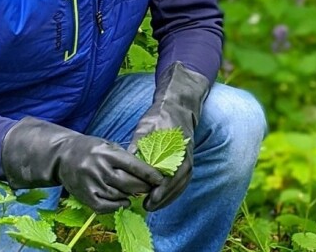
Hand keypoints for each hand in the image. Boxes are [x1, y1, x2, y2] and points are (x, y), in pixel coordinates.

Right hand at [2, 117, 163, 212]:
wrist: (62, 156)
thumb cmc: (90, 149)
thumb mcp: (108, 145)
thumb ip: (125, 157)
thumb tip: (147, 170)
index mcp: (107, 153)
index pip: (133, 165)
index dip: (149, 174)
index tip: (160, 179)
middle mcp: (99, 168)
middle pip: (128, 183)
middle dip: (143, 187)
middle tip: (151, 188)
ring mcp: (91, 182)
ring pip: (118, 195)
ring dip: (131, 196)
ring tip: (137, 193)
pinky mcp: (84, 195)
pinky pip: (105, 206)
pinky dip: (117, 206)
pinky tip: (123, 201)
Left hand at [129, 62, 210, 210]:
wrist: (178, 108)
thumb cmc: (160, 116)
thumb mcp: (146, 126)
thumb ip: (138, 143)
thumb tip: (127, 159)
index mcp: (175, 151)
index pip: (168, 178)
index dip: (158, 191)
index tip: (147, 200)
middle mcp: (185, 159)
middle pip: (175, 185)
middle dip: (161, 198)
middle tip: (147, 206)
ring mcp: (188, 162)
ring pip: (180, 186)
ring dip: (167, 197)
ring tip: (153, 205)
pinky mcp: (187, 163)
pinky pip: (182, 182)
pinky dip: (173, 192)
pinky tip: (162, 197)